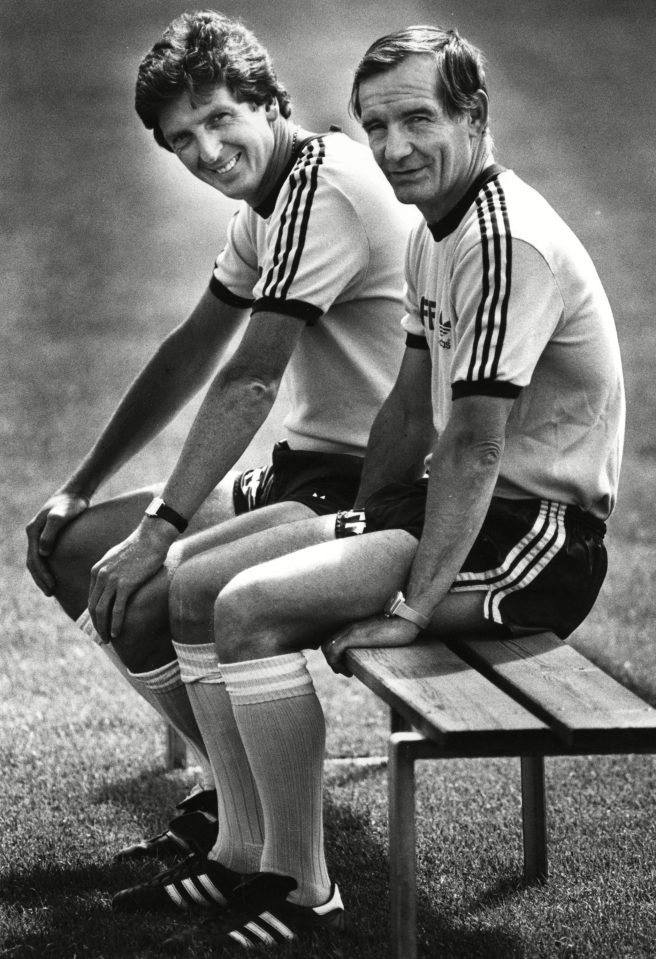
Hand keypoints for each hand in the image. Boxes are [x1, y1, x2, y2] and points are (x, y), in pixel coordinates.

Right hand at [26, 491, 89, 594]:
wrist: (75, 493)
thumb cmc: (70, 504)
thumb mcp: (61, 516)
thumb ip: (51, 531)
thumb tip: (43, 552)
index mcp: (33, 531)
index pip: (34, 559)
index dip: (42, 575)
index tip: (51, 587)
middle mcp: (33, 533)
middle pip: (33, 562)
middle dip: (40, 579)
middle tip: (50, 593)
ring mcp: (39, 534)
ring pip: (36, 560)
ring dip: (42, 575)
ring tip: (52, 589)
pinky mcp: (48, 535)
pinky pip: (43, 555)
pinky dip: (47, 567)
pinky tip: (57, 575)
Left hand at [88, 520, 175, 640]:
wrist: (151, 537)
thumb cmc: (140, 547)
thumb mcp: (117, 558)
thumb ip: (111, 571)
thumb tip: (112, 583)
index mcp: (97, 570)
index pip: (91, 598)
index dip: (94, 615)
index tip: (100, 624)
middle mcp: (101, 576)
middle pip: (93, 607)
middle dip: (97, 625)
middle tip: (102, 637)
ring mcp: (112, 580)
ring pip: (102, 611)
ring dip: (104, 628)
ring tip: (109, 639)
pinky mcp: (126, 584)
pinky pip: (117, 609)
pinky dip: (116, 623)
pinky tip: (117, 633)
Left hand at [322, 615, 419, 675]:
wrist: (405, 618)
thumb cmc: (399, 628)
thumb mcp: (382, 635)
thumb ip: (374, 640)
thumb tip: (377, 649)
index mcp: (354, 626)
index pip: (333, 639)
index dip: (335, 655)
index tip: (346, 665)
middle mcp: (349, 627)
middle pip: (327, 644)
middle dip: (332, 661)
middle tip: (343, 671)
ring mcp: (350, 630)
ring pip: (327, 648)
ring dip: (333, 664)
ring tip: (346, 672)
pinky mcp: (354, 636)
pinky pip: (334, 651)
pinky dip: (336, 663)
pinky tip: (349, 672)